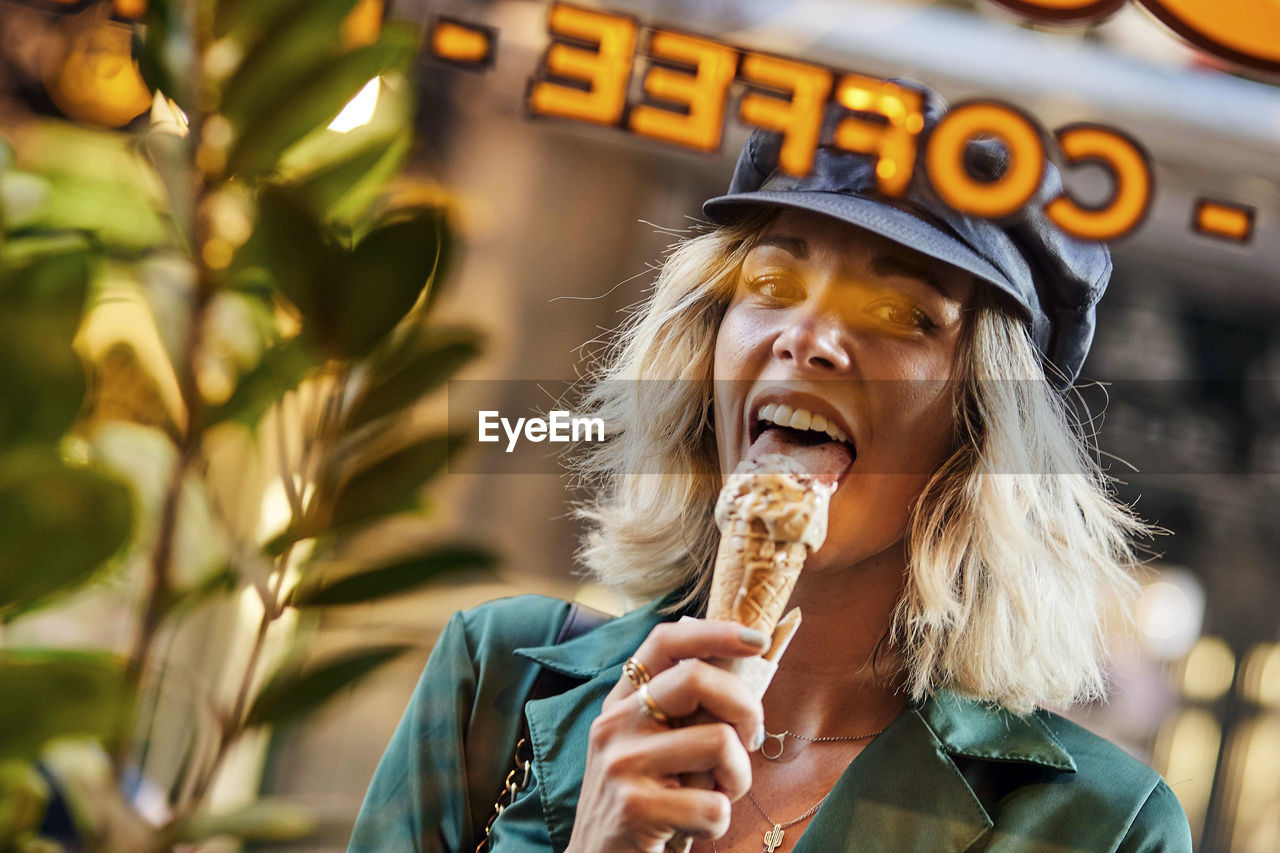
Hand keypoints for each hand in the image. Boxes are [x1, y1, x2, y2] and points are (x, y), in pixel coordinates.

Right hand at [565, 617, 768, 852]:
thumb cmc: (645, 804)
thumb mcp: (652, 748)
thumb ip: (685, 711)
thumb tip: (742, 663)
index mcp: (621, 703)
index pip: (665, 642)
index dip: (716, 632)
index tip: (757, 640)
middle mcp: (615, 725)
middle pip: (697, 679)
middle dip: (746, 707)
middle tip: (751, 739)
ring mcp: (621, 764)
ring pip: (718, 742)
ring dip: (738, 777)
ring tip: (718, 794)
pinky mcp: (634, 808)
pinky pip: (713, 803)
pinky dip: (720, 820)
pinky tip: (694, 826)